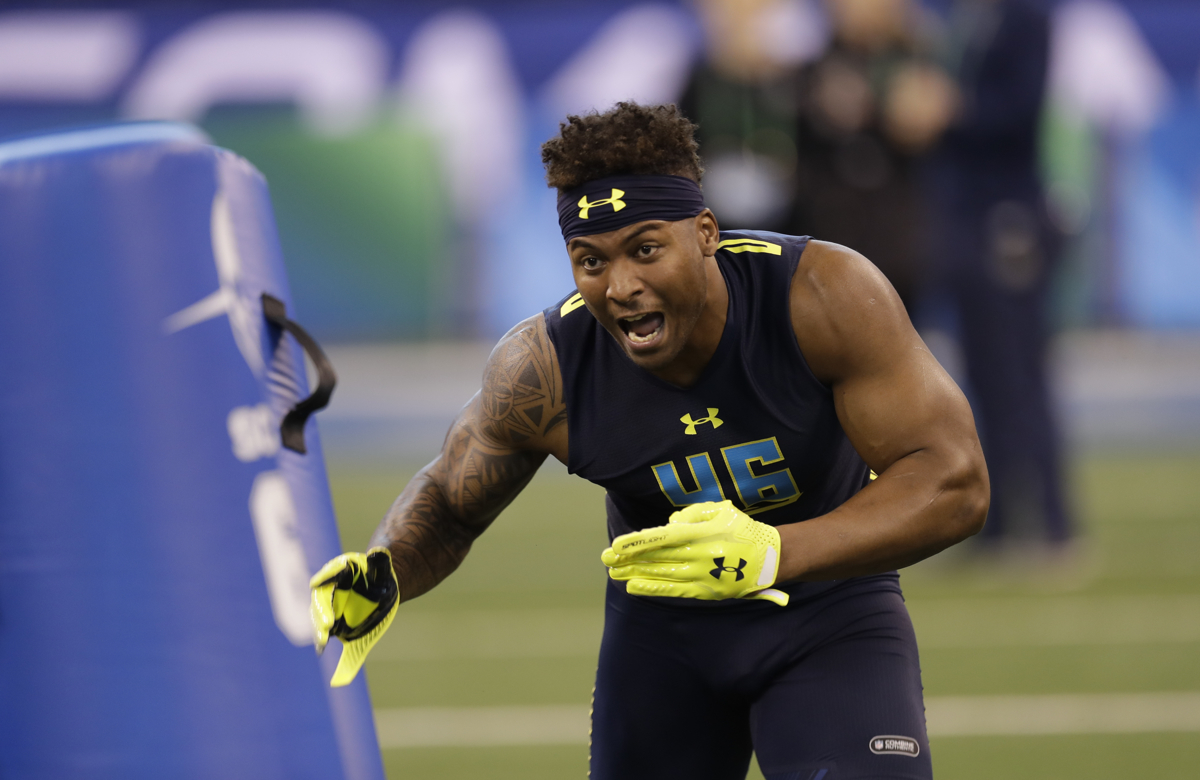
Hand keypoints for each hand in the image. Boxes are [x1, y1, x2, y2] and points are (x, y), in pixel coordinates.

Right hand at [309, 547, 398, 686]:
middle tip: (326, 625)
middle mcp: (332, 589)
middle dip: (322, 612)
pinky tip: (323, 653)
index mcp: (341, 571)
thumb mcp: (384, 567)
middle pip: (322, 600)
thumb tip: (378, 551)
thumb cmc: (381, 575)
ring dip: (320, 628)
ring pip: (321, 616)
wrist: (381, 585)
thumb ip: (381, 561)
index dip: (323, 578)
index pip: (330, 574)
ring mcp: (332, 606)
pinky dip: (324, 640)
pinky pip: (329, 631)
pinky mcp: (336, 621)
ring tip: (322, 641)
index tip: (315, 583)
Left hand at [600, 501, 788, 605]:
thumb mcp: (721, 511)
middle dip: (628, 559)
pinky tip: (634, 587)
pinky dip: (653, 589)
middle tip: (605, 559)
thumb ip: (693, 513)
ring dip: (634, 574)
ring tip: (613, 572)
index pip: (661, 538)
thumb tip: (670, 523)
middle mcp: (699, 555)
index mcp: (701, 533)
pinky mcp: (705, 591)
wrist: (770, 558)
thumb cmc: (742, 529)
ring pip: (661, 575)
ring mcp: (701, 575)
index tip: (616, 545)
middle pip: (656, 558)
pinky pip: (674, 590)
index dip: (637, 543)